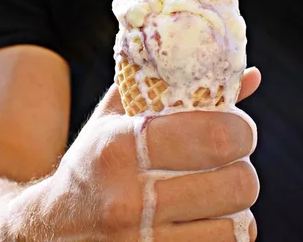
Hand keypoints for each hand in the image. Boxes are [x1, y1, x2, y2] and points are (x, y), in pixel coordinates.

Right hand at [37, 67, 260, 240]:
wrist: (52, 227)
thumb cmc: (91, 163)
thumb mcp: (114, 118)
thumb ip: (169, 88)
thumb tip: (250, 76)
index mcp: (120, 147)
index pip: (214, 136)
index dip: (240, 129)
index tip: (236, 127)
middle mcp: (129, 198)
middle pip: (237, 184)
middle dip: (243, 166)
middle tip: (230, 159)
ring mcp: (142, 240)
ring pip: (237, 223)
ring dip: (236, 203)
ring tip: (215, 189)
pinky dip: (226, 230)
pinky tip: (205, 216)